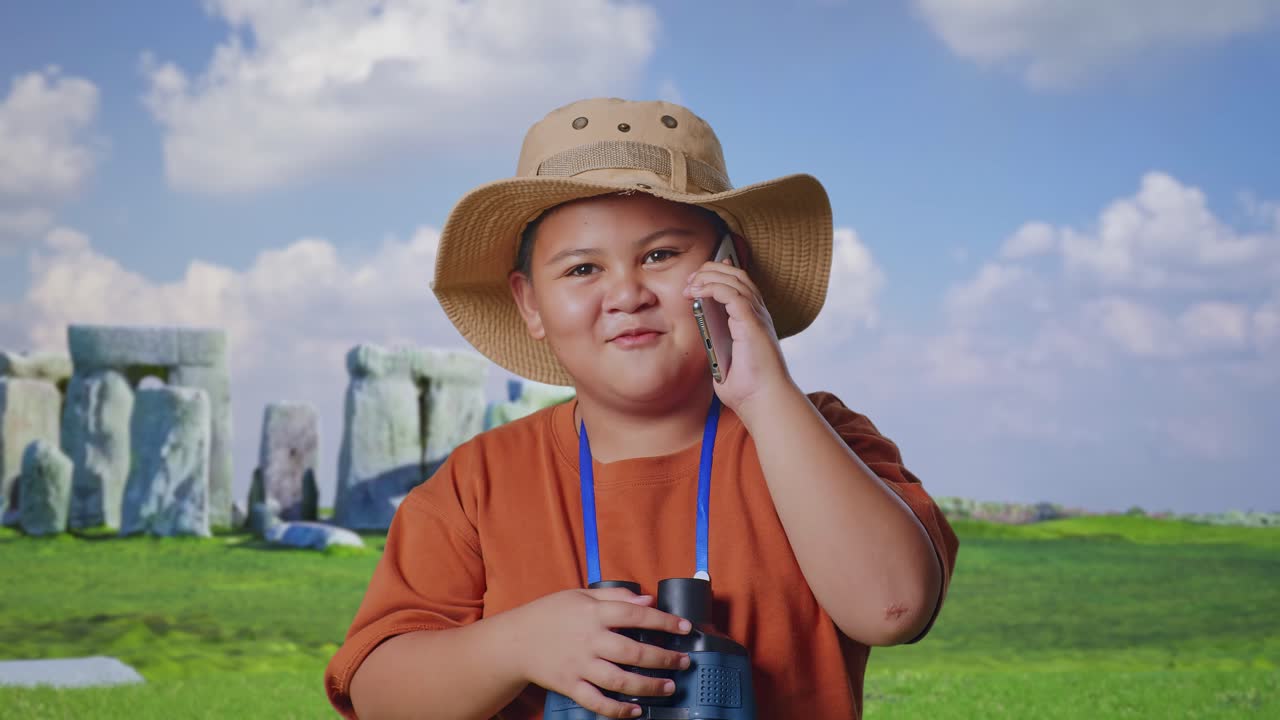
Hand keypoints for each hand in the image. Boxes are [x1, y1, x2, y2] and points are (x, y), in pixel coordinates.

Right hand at [507, 586, 693, 717]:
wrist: (513, 641)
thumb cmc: (549, 614)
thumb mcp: (579, 594)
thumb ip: (614, 595)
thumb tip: (647, 600)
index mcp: (593, 613)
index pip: (636, 615)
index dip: (664, 621)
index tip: (686, 628)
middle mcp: (589, 640)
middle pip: (633, 652)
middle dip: (664, 658)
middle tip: (683, 662)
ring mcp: (579, 665)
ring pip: (620, 680)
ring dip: (648, 685)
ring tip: (669, 686)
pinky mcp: (569, 685)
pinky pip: (597, 702)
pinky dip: (618, 710)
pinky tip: (636, 710)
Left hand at [682, 256, 797, 413]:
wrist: (762, 400)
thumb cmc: (747, 387)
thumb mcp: (723, 359)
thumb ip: (716, 344)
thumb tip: (704, 335)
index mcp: (752, 320)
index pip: (739, 284)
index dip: (719, 273)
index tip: (696, 278)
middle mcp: (758, 314)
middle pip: (737, 275)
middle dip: (710, 271)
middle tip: (689, 280)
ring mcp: (757, 317)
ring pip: (735, 280)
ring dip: (709, 277)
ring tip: (691, 284)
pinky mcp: (752, 323)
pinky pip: (732, 294)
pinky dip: (714, 288)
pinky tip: (699, 292)